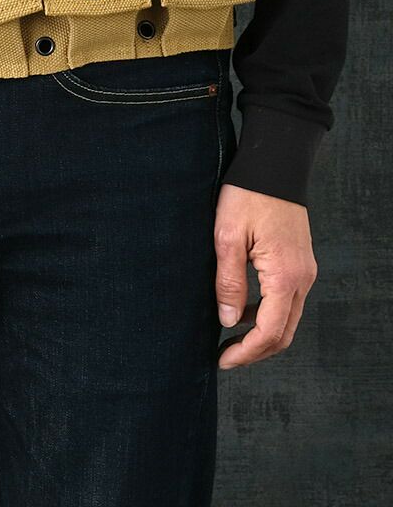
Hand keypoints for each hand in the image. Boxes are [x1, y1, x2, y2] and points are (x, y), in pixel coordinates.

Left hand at [213, 183, 317, 369]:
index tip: (222, 360)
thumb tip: (229, 321)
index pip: (270, 332)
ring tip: (229, 337)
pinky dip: (268, 314)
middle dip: (256, 351)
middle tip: (225, 356)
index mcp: (285, 275)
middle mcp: (302, 278)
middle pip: (284, 333)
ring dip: (262, 334)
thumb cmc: (248, 196)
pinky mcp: (299, 262)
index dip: (247, 352)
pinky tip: (243, 309)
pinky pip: (287, 300)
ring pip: (287, 318)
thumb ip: (229, 282)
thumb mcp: (227, 237)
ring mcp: (304, 270)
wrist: (274, 166)